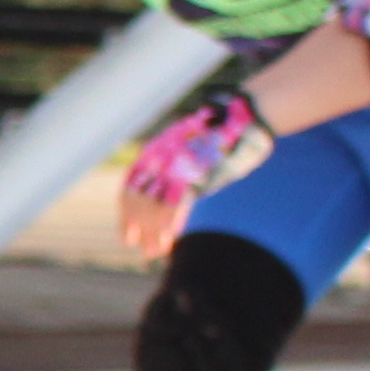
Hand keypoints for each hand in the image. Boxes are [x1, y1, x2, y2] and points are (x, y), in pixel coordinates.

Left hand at [117, 92, 264, 258]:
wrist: (243, 118)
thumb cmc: (219, 134)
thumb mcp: (187, 147)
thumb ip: (173, 168)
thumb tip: (169, 195)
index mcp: (153, 152)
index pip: (128, 189)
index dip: (126, 216)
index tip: (127, 238)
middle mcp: (158, 159)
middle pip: (136, 201)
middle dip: (137, 228)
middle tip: (142, 250)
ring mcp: (174, 167)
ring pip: (152, 207)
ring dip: (152, 234)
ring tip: (155, 252)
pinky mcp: (193, 174)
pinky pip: (173, 205)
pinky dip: (169, 224)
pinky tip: (170, 238)